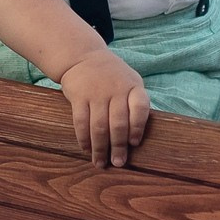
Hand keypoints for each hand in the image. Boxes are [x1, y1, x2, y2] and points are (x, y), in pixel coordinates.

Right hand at [58, 48, 150, 166]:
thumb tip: (134, 140)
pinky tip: (86, 148)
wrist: (83, 57)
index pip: (140, 108)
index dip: (138, 127)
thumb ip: (135, 104)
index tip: (134, 143)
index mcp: (133, 86)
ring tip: (100, 163)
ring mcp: (96, 93)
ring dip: (100, 148)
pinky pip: (81, 122)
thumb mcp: (130, 81)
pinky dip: (84, 138)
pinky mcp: (78, 96)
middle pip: (118, 123)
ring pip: (99, 127)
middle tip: (118, 163)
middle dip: (118, 147)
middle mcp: (116, 89)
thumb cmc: (112, 76)